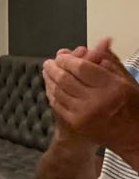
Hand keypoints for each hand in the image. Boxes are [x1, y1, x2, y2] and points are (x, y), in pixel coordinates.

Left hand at [43, 39, 138, 156]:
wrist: (133, 136)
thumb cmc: (133, 106)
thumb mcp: (127, 81)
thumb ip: (111, 61)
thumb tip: (102, 41)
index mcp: (111, 86)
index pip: (81, 67)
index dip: (68, 59)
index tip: (62, 55)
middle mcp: (96, 100)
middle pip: (66, 78)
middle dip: (54, 67)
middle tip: (50, 62)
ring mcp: (84, 113)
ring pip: (58, 91)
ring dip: (50, 79)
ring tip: (47, 70)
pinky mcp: (76, 123)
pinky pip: (58, 104)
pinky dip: (52, 93)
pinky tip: (51, 86)